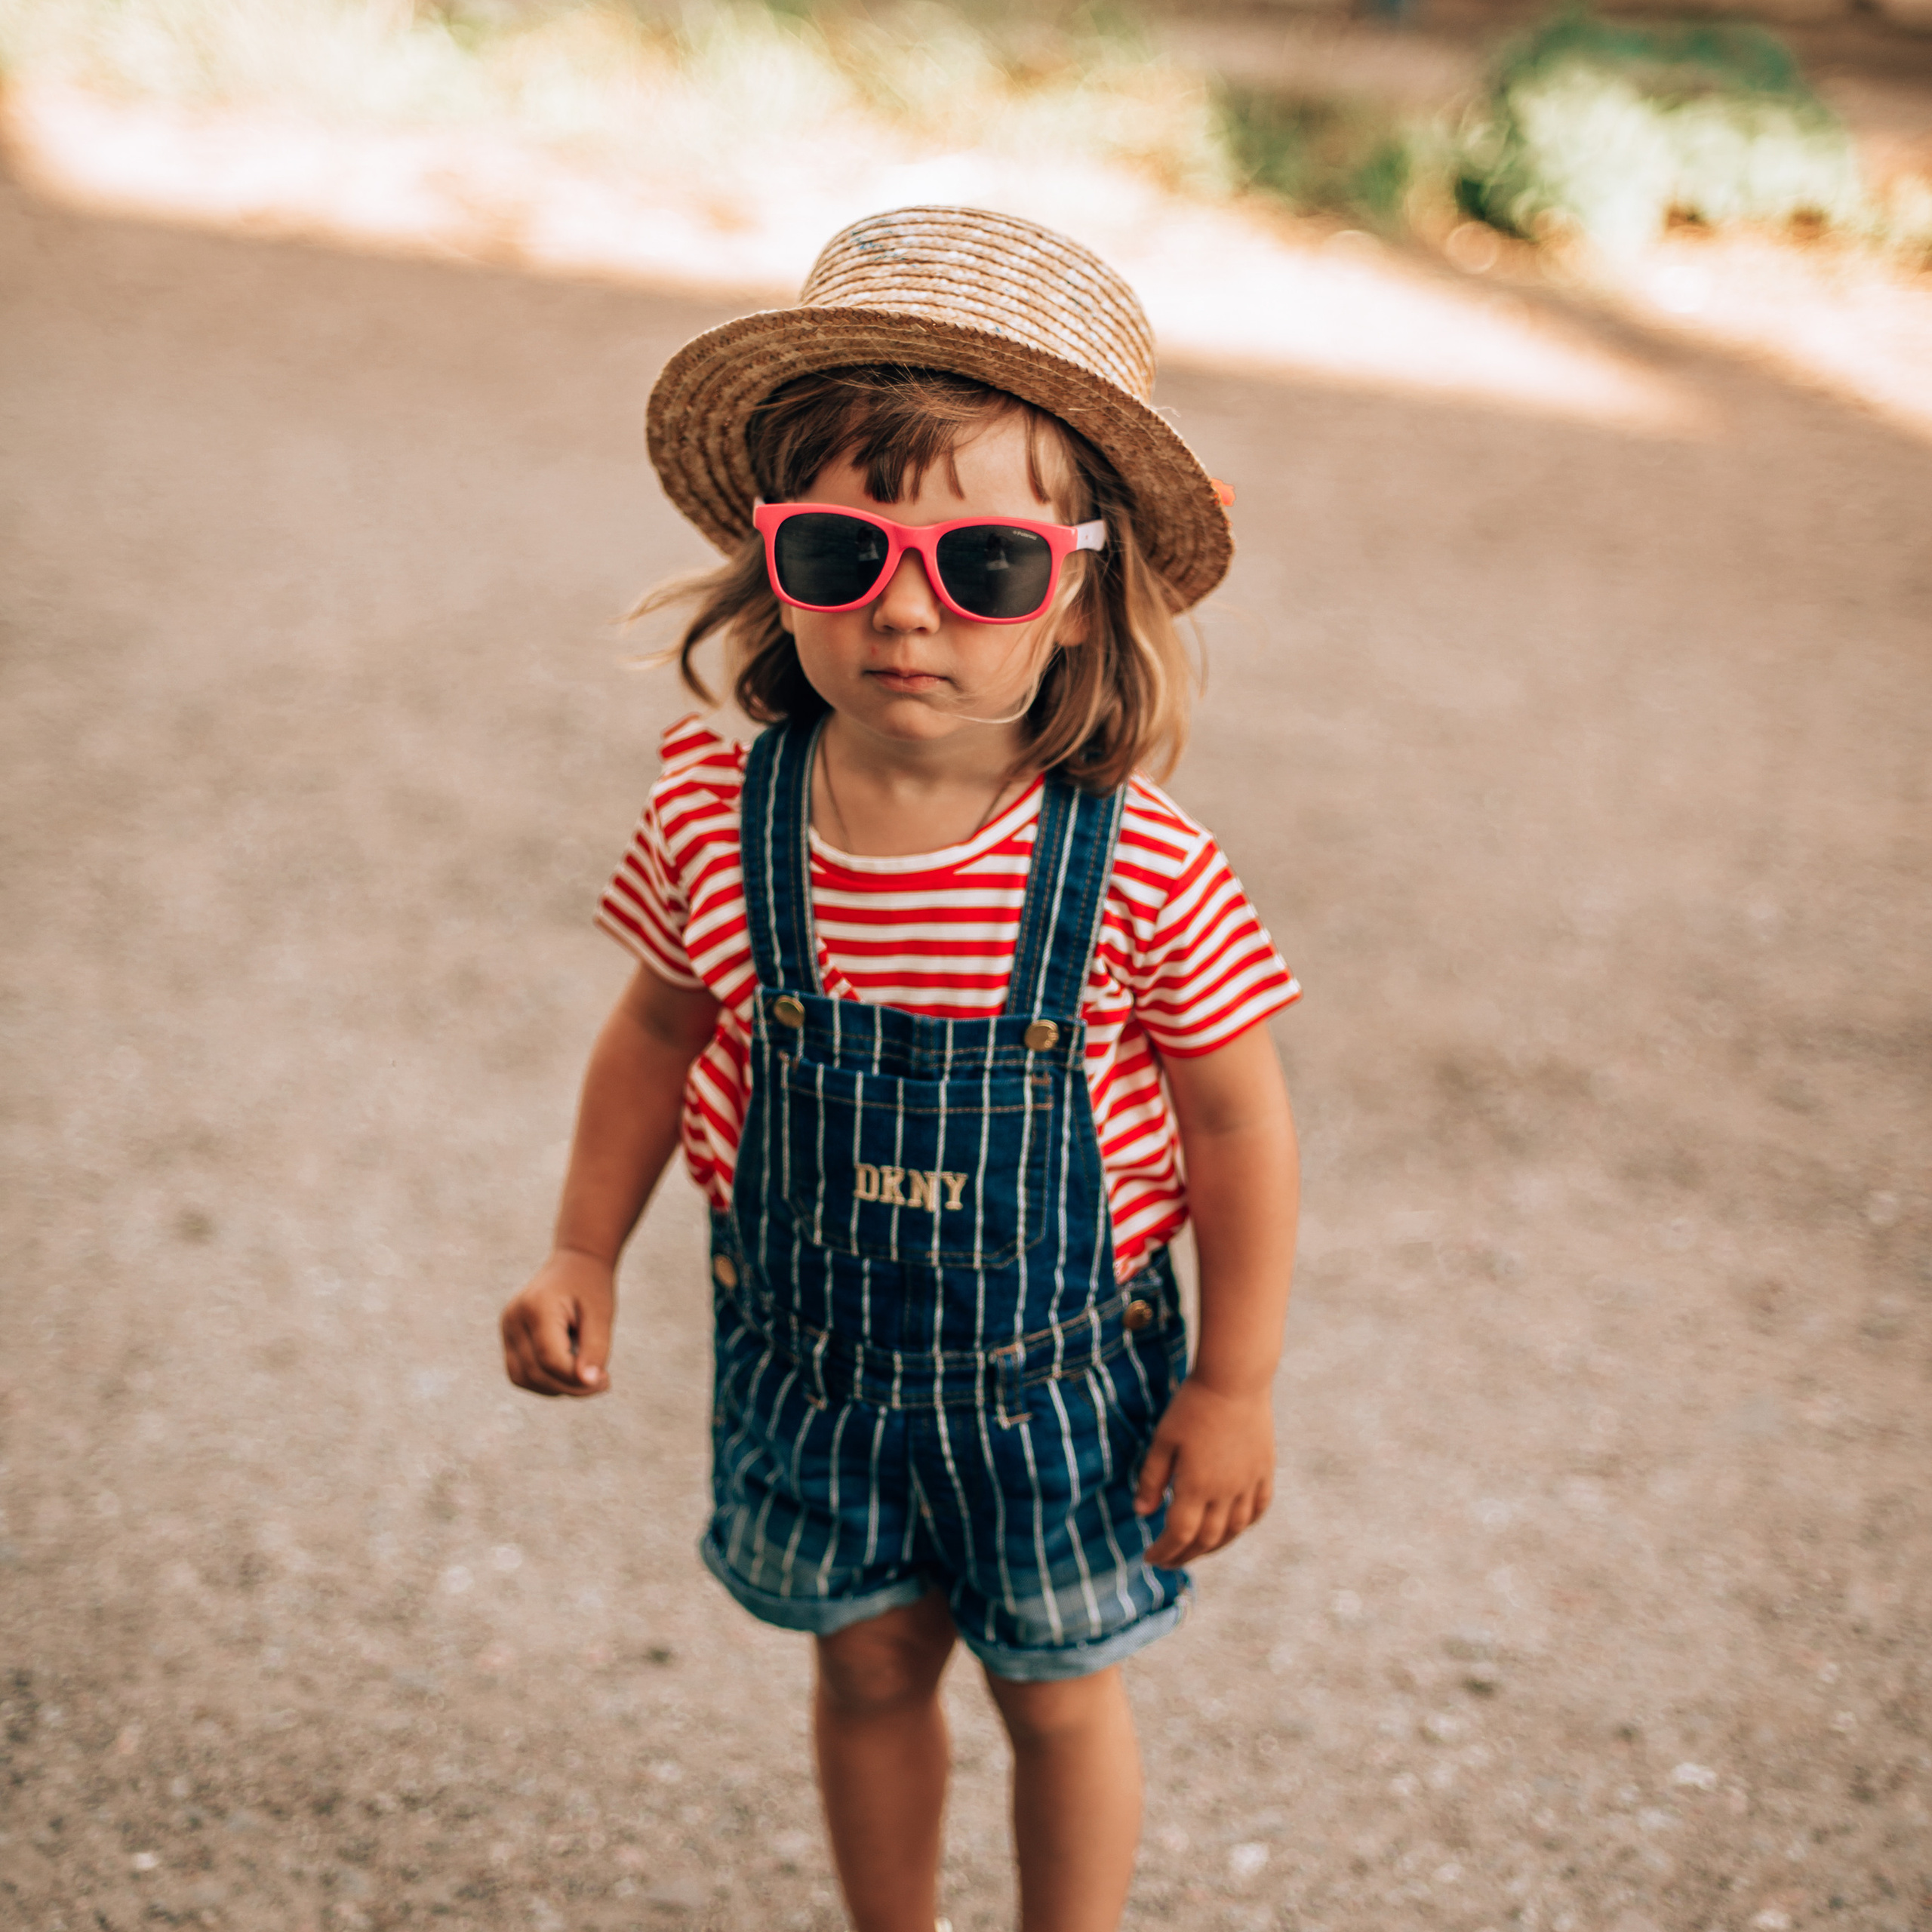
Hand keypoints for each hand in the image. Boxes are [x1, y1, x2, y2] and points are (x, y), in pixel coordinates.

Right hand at [499, 1248, 614, 1396]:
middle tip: (602, 1381)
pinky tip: (569, 1370)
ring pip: (524, 1378)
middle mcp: (513, 1318)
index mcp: (536, 1307)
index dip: (577, 1379)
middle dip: (570, 1386)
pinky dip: (546, 1380)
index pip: (550, 1359)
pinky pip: (521, 1373)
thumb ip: (595, 1349)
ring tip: (585, 1373)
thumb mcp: (602, 1314)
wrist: (576, 1262)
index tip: (605, 1380)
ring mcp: (506, 1328)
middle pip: (536, 1373)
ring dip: (557, 1387)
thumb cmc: (591, 1287)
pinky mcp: (508, 1337)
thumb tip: (589, 1383)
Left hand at [1135, 1379, 1274, 1567]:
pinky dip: (1243, 1525)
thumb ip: (1152, 1479)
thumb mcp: (1163, 1440)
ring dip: (1214, 1547)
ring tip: (1196, 1550)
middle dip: (1185, 1556)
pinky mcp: (1265, 1470)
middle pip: (1206, 1539)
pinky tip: (1232, 1528)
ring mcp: (1249, 1483)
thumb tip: (1141, 1513)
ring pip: (1234, 1530)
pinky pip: (1258, 1509)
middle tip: (1169, 1561)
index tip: (1149, 1559)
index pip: (1179, 1534)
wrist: (1235, 1379)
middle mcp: (1226, 1492)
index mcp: (1197, 1486)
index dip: (1164, 1552)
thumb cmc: (1192, 1406)